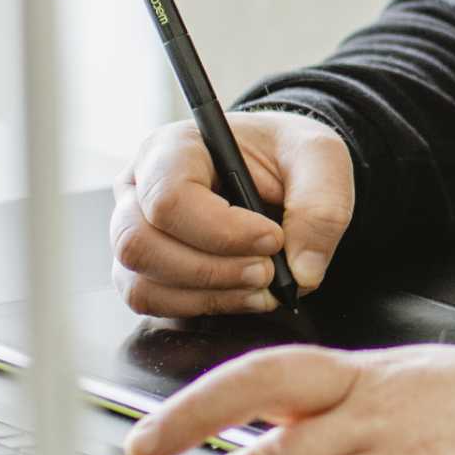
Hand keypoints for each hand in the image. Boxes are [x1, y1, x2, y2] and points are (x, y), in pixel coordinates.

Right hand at [108, 108, 354, 316]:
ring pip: (141, 282)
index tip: (273, 239)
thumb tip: (302, 274)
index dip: (220, 231)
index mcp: (172, 148)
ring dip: (209, 294)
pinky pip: (151, 301)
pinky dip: (200, 307)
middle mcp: (138, 188)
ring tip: (263, 285)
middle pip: (140, 244)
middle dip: (212, 270)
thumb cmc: (288, 155)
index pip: (168, 198)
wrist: (280, 169)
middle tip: (268, 271)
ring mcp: (133, 231)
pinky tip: (245, 295)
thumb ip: (321, 208)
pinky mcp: (144, 267)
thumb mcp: (321, 159)